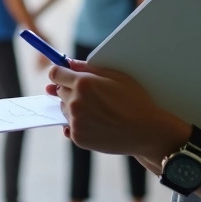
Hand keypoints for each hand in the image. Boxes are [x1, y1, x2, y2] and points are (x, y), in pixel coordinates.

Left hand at [47, 59, 184, 158]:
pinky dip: (79, 124)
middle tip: (92, 95)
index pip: (55, 73)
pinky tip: (97, 123)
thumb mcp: (116, 76)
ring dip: (74, 107)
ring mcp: (75, 121)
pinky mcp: (78, 138)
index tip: (65, 75)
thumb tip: (68, 63)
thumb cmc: (134, 100)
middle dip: (70, 90)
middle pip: (59, 91)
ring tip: (98, 110)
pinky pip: (69, 127)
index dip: (60, 73)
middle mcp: (74, 102)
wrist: (146, 132)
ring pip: (64, 109)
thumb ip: (88, 68)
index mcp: (82, 83)